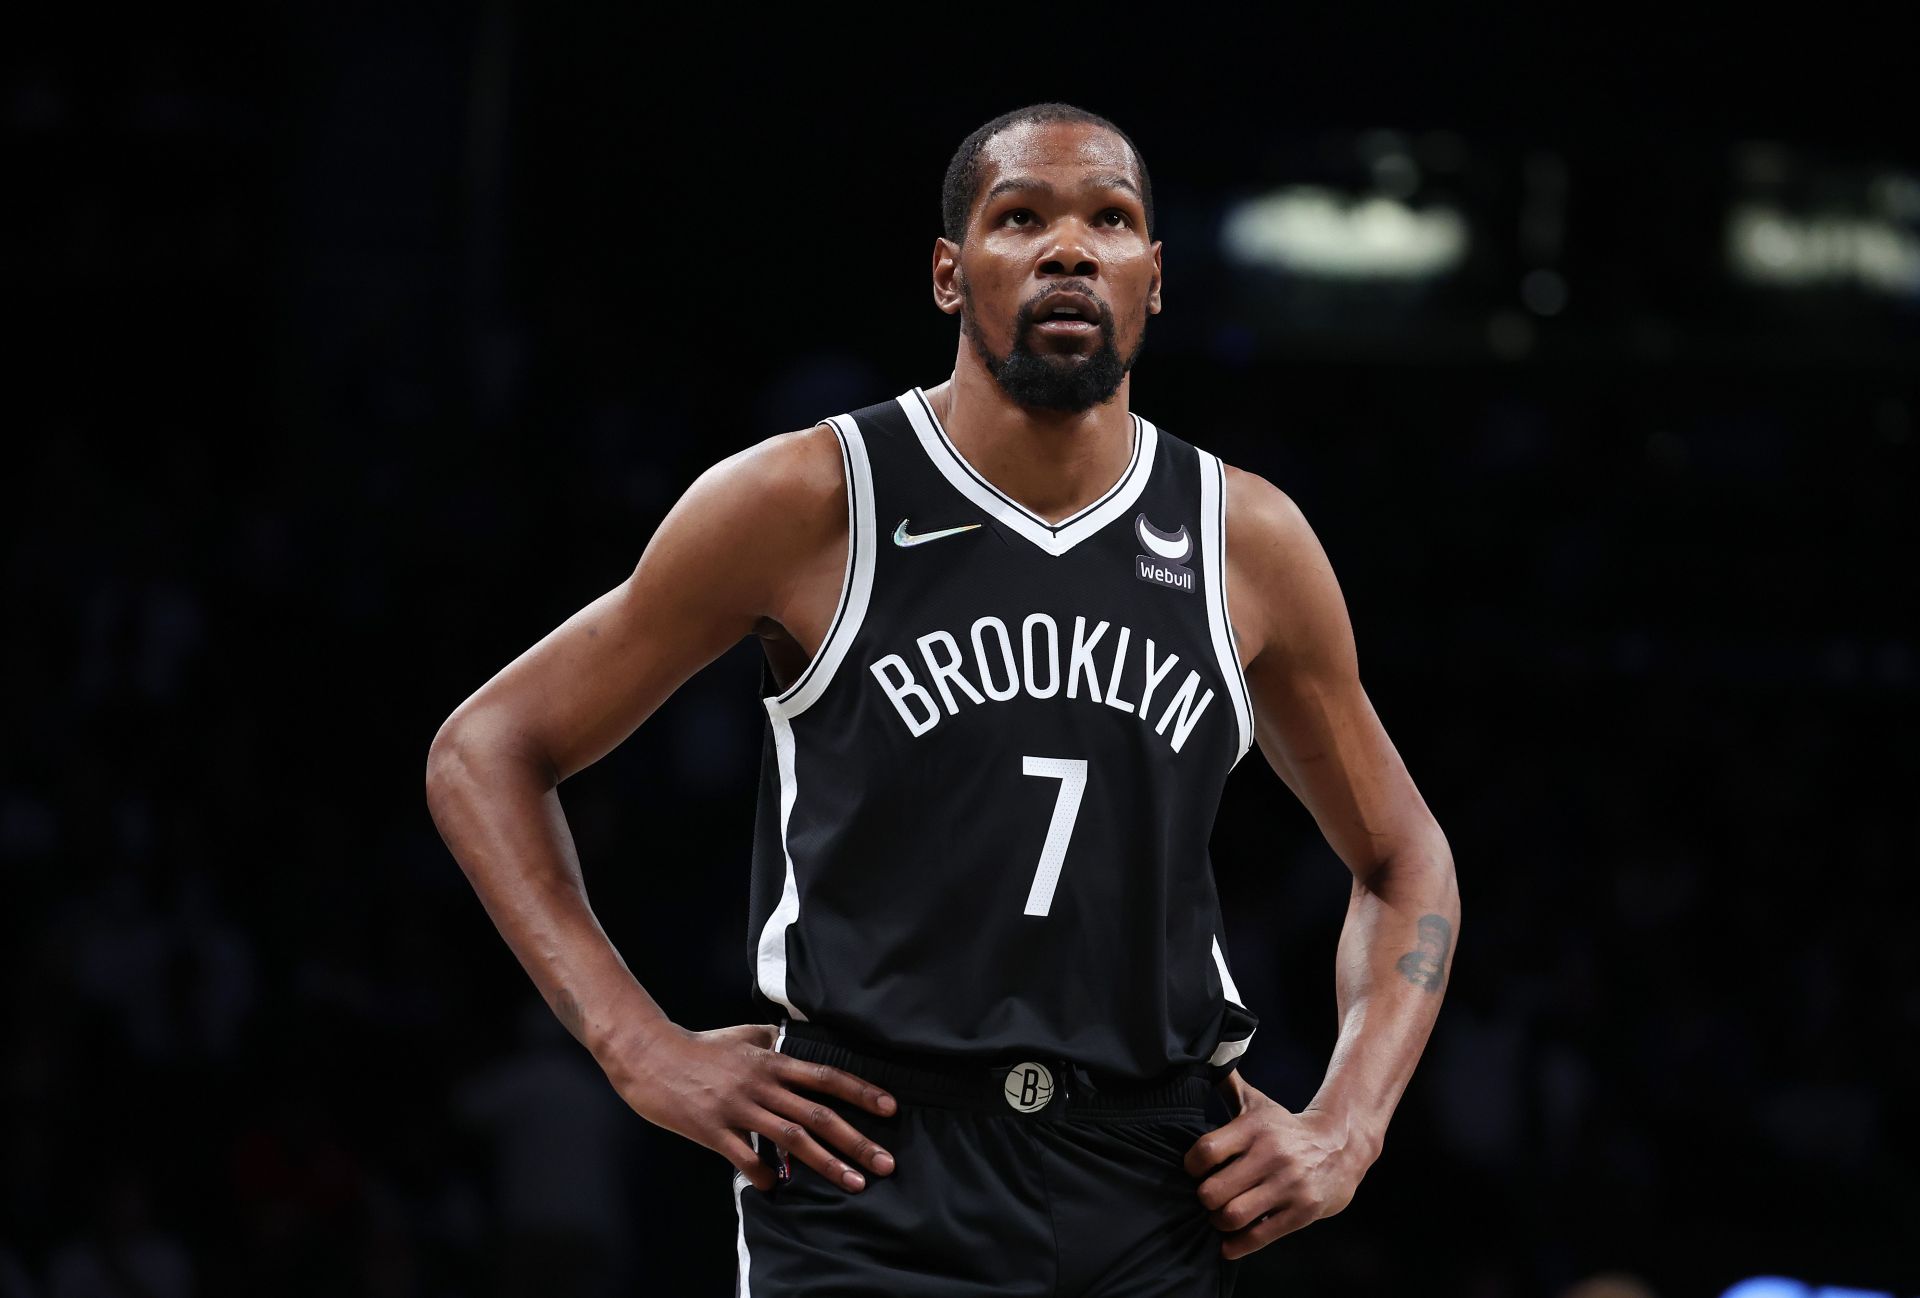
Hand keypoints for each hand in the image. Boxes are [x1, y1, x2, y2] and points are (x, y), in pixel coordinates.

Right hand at [599, 1021, 897, 1193]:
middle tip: (885, 1163)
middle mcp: (761, 1084)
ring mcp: (738, 1109)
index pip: (826, 1076)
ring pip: (791, 1139)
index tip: (890, 1108)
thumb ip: (774, 1040)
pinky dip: (766, 1175)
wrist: (650, 1056)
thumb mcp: (743, 1035)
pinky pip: (746, 1158)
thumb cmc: (700, 1046)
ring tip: (853, 1183)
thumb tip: (798, 1040)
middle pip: (818, 1114)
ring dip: (827, 1163)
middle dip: (856, 1140)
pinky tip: (778, 1188)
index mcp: (771, 1061)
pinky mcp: (713, 1130)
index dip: (860, 1092)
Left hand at [1183, 1079, 1374, 1259]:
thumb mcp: (1258, 1104)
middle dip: (1204, 1199)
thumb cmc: (1286, 1128)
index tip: (1194, 1170)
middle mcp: (1271, 1155)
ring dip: (1219, 1222)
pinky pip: (1259, 1236)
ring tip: (1220, 1217)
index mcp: (1255, 1128)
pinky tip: (1229, 1243)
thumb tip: (1205, 1058)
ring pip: (1232, 1216)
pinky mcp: (1303, 1212)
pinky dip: (1237, 1245)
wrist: (1341, 1147)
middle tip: (1207, 1198)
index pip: (1205, 1151)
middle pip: (1213, 1190)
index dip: (1191, 1166)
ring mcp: (1288, 1185)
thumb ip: (1228, 1085)